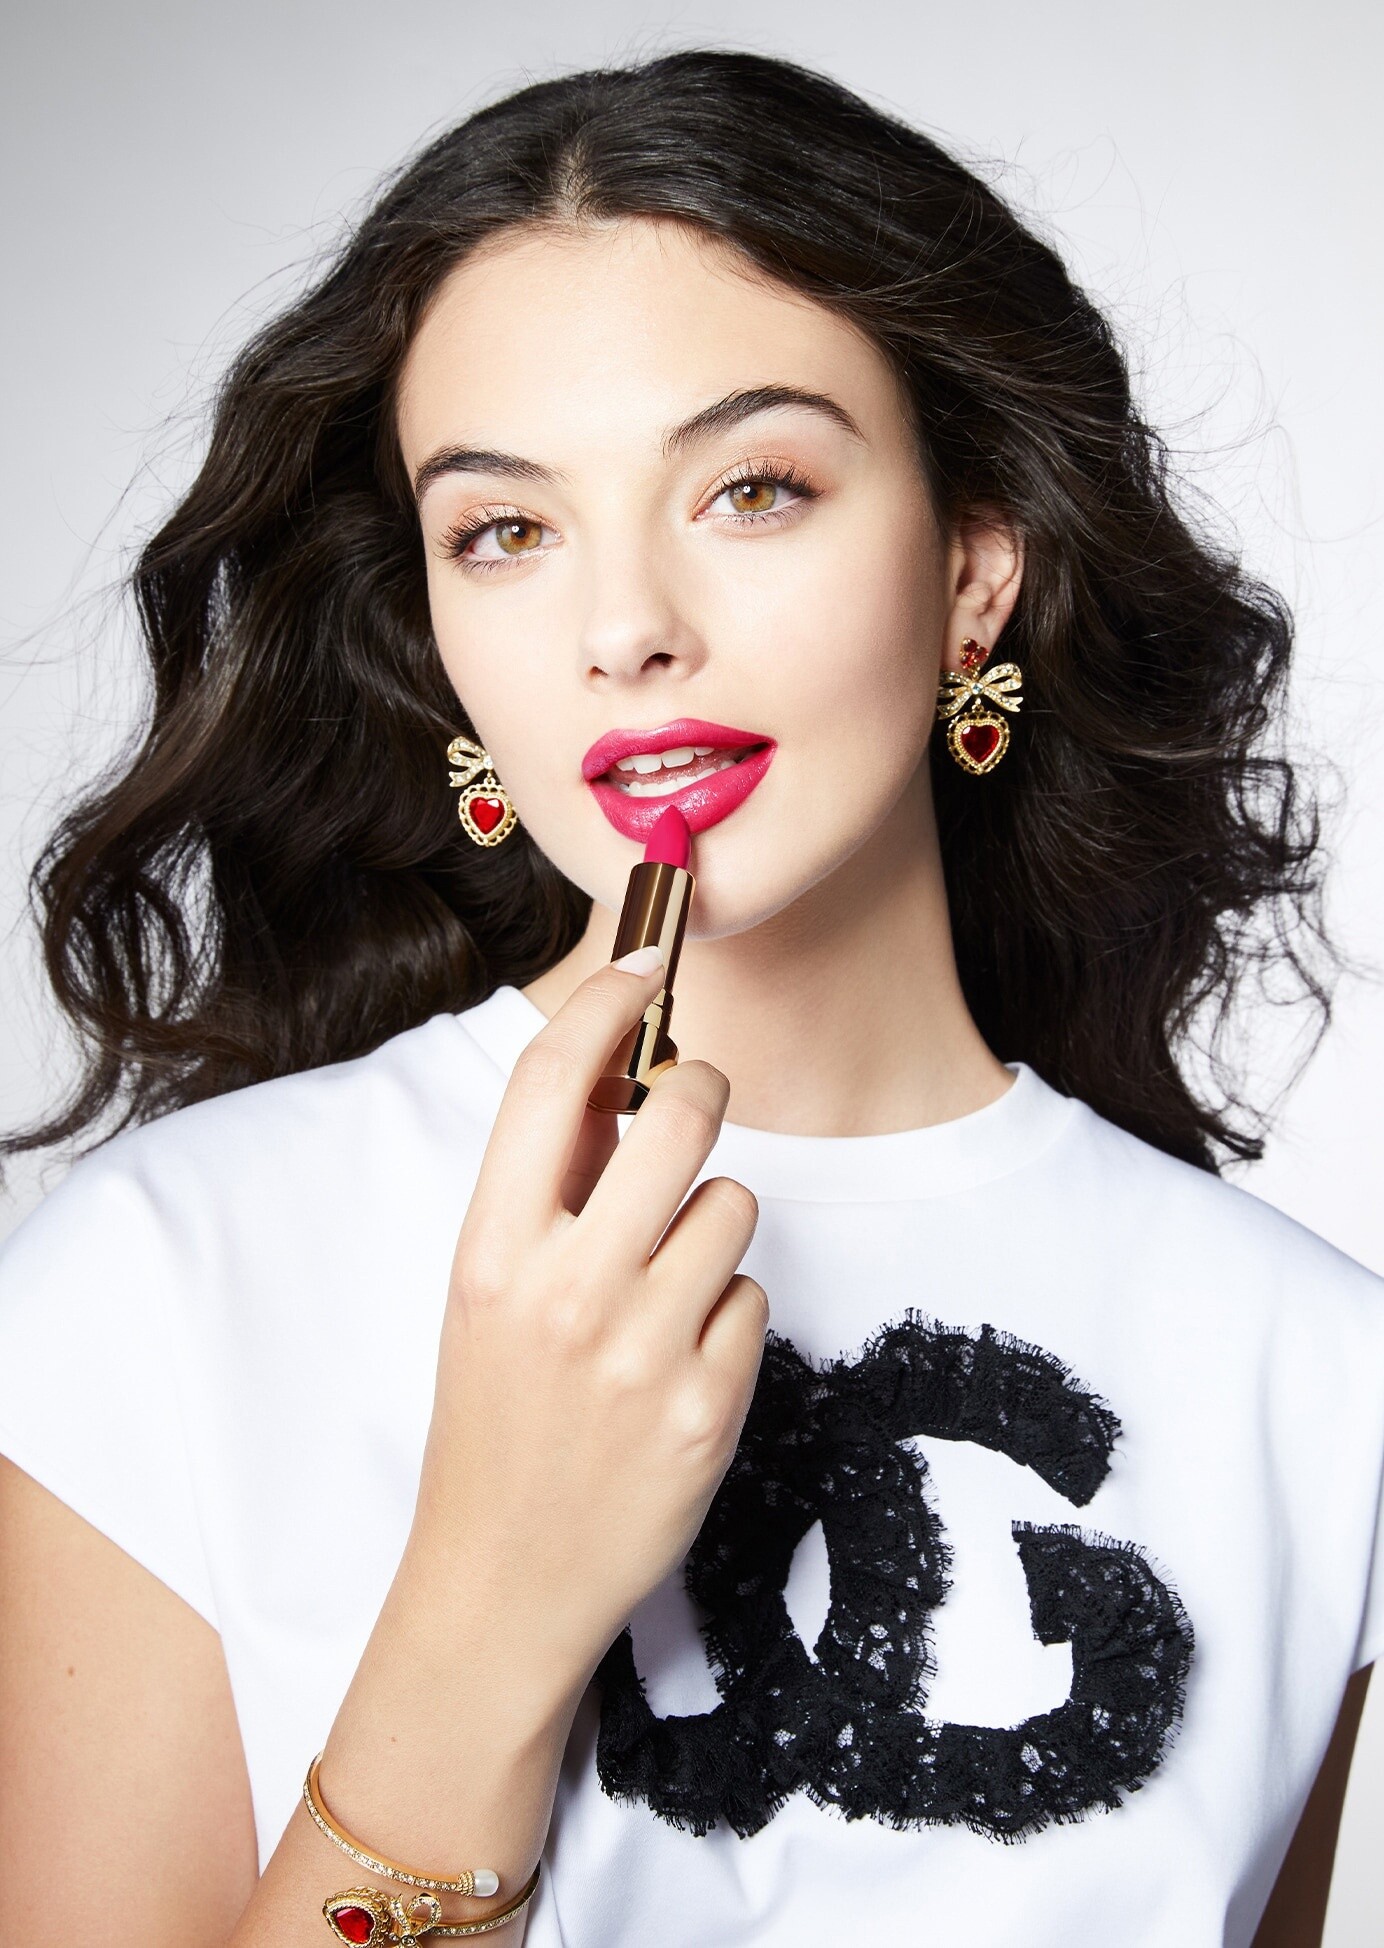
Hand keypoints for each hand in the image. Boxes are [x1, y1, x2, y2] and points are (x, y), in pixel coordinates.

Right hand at [411, 954, 766, 1712]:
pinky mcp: (710, 1405)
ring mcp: (644, 1350)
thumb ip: (547, 1187)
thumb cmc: (492, 1421)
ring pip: (734, 1205)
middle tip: (690, 1108)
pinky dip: (727, 1313)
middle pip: (683, 1116)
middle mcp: (568, 1290)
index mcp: (491, 1251)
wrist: (503, 1582)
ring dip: (711, 1224)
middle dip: (701, 1094)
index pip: (552, 1081)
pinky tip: (680, 1360)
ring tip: (664, 1283)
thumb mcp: (486, 1294)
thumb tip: (616, 1071)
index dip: (608, 1001)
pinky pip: (752, 1296)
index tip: (644, 963)